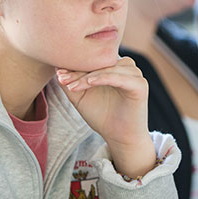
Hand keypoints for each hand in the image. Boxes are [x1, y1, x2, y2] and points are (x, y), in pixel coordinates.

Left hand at [56, 57, 154, 177]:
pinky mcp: (140, 85)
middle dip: (79, 71)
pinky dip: (103, 78)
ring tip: (72, 86)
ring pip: (107, 68)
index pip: (93, 61)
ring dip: (88, 76)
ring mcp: (134, 74)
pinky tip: (89, 82)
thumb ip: (71, 83)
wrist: (119, 137)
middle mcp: (126, 67)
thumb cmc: (102, 116)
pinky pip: (119, 77)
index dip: (75, 66)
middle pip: (99, 63)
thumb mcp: (81, 97)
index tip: (58, 75)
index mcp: (114, 66)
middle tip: (62, 79)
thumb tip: (57, 68)